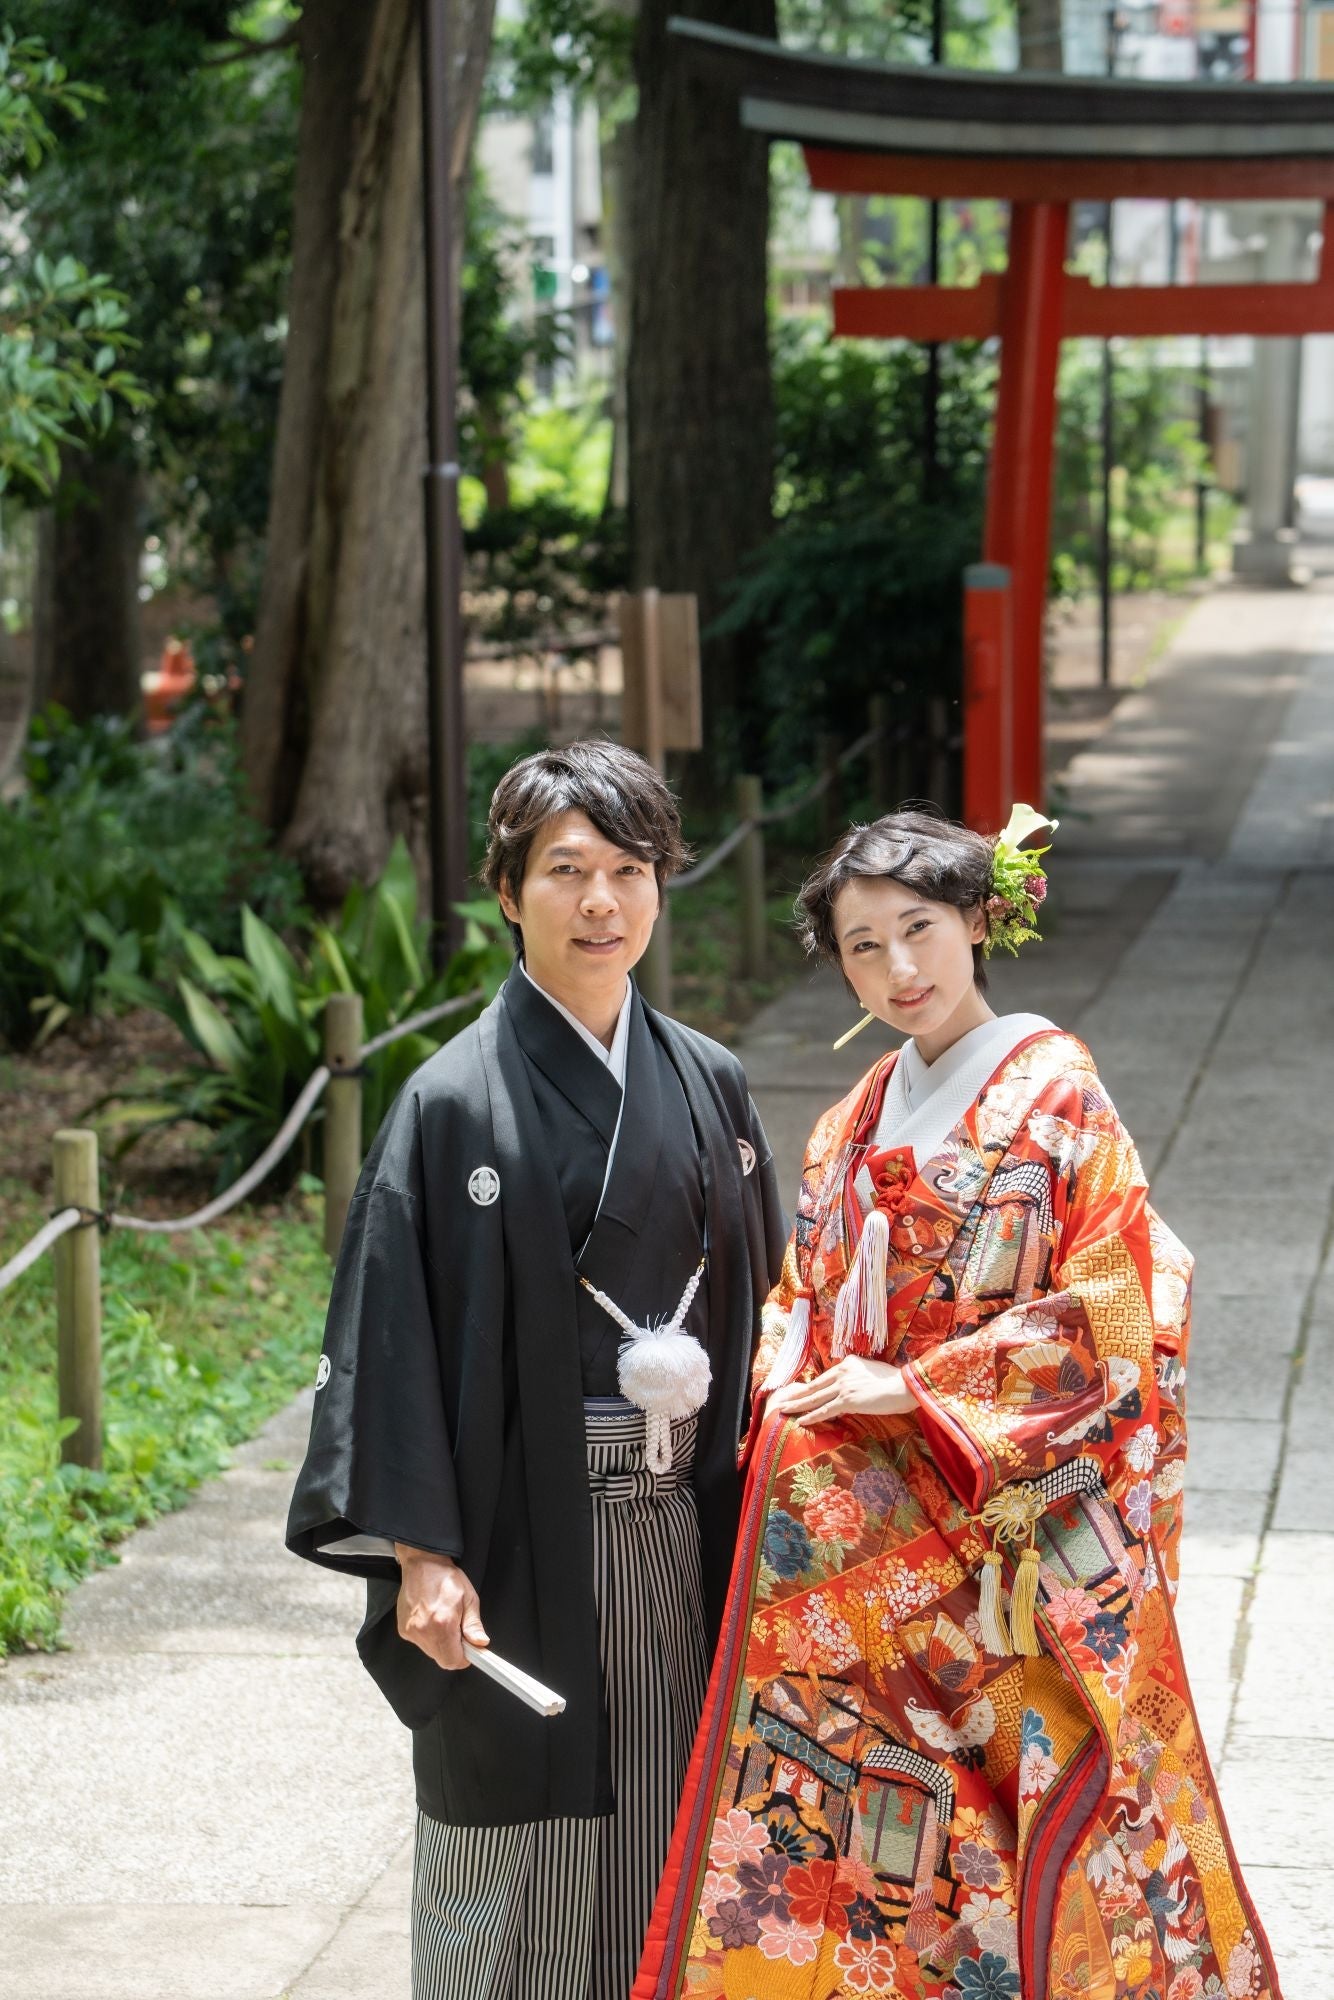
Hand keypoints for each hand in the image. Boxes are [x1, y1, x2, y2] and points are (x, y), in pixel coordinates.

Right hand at [394, 1545, 487, 1670]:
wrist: (422, 1563)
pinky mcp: (403, 1629)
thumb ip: (474, 1624)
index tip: (469, 1649)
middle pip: (442, 1659)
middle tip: (458, 1631)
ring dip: (441, 1644)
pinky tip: (432, 1619)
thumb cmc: (445, 1577)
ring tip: (444, 1621)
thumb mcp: (468, 1598)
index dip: (464, 1658)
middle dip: (453, 1650)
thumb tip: (480, 1643)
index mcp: (443, 1624)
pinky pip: (420, 1643)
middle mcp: (424, 1631)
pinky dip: (429, 1637)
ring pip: (431, 1652)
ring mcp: (411, 1631)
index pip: (453, 1661)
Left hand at [769, 1356, 917, 1426]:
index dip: (811, 1385)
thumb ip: (858, 1378)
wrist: (904, 1386)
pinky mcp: (847, 1400)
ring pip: (815, 1397)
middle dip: (797, 1393)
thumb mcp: (873, 1373)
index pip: (825, 1377)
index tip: (800, 1390)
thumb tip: (851, 1391)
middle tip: (782, 1398)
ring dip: (797, 1404)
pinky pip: (825, 1410)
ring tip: (784, 1409)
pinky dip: (811, 1416)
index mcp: (849, 1363)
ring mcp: (843, 1386)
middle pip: (815, 1385)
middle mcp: (843, 1371)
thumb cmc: (895, 1382)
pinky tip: (801, 1421)